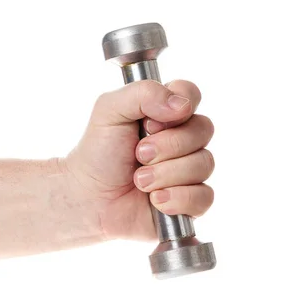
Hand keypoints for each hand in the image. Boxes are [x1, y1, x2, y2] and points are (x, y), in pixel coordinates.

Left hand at [64, 80, 214, 240]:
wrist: (88, 200)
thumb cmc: (97, 155)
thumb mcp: (109, 112)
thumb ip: (142, 93)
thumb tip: (182, 104)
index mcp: (163, 112)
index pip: (190, 95)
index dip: (178, 107)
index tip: (149, 123)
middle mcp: (180, 139)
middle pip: (204, 129)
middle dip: (168, 145)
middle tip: (139, 154)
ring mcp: (187, 170)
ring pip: (205, 163)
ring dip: (166, 174)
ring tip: (139, 181)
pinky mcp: (189, 201)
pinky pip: (204, 196)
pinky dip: (176, 198)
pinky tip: (154, 200)